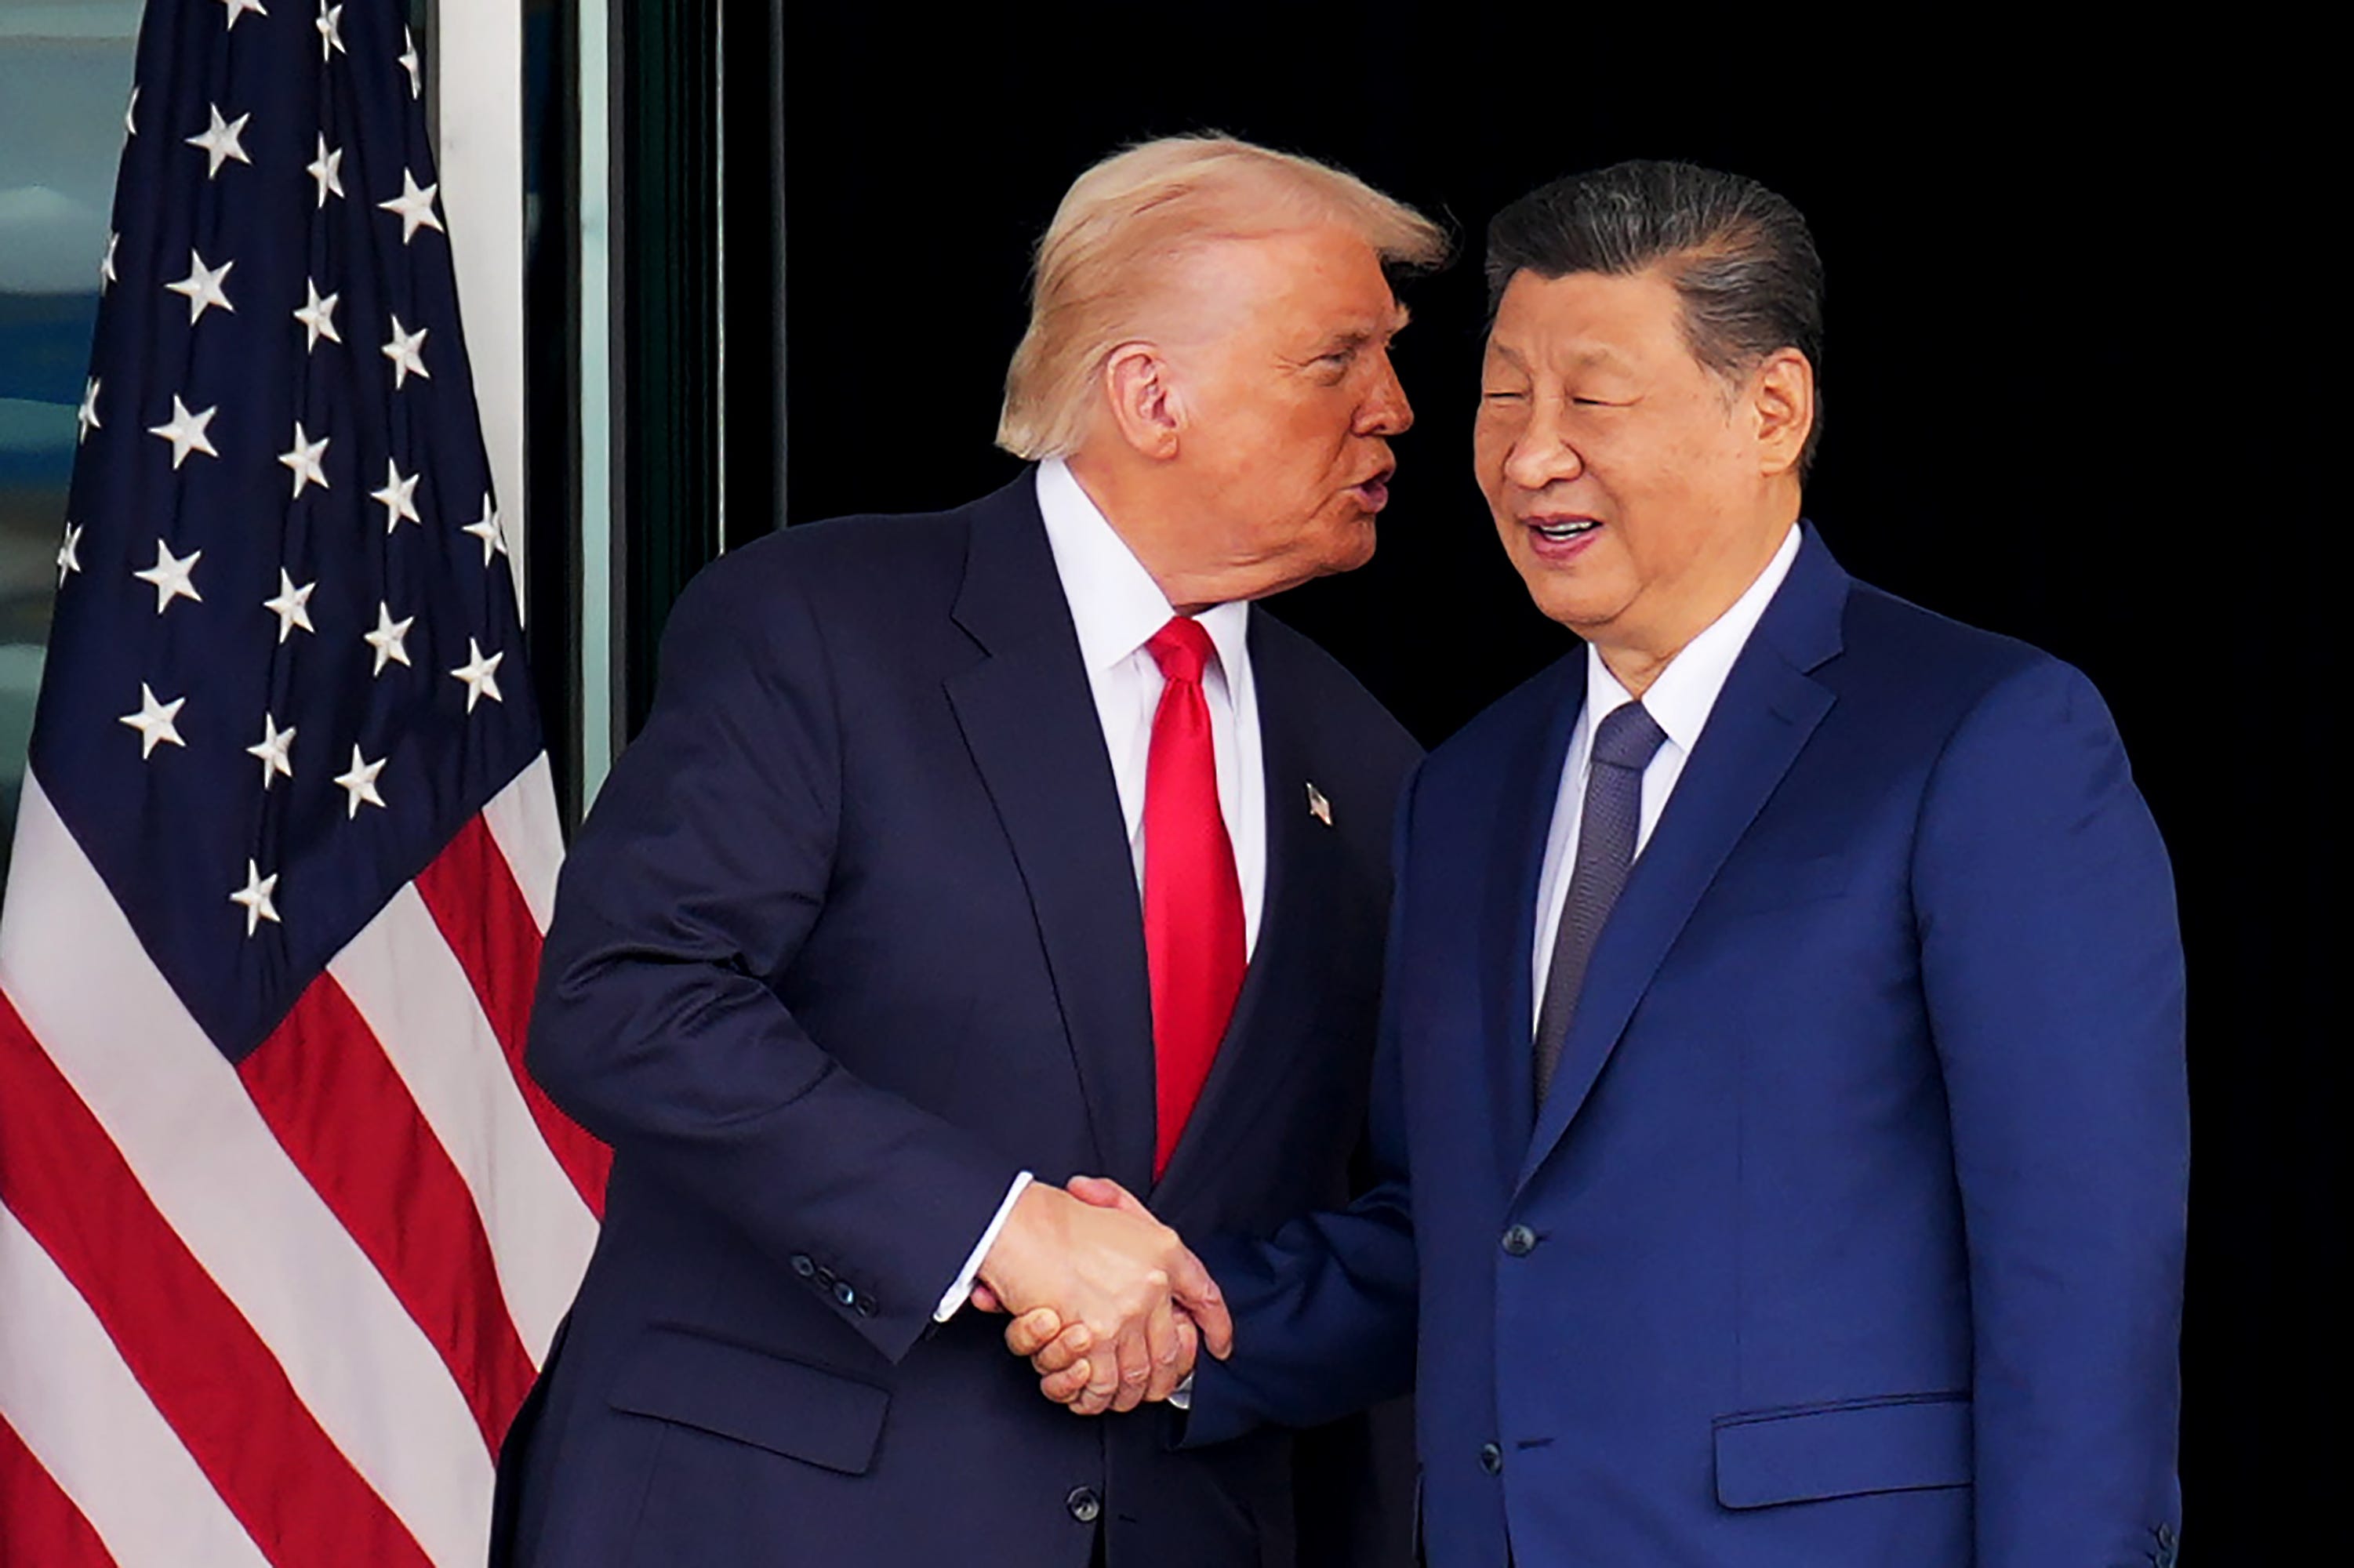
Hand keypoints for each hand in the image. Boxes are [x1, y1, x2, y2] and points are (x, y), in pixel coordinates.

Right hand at [974, 1179, 1230, 1413]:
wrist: (1018, 1223)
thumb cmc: (1057, 1215)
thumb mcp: (1118, 1206)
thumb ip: (1141, 1226)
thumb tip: (1157, 1262)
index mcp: (1163, 1252)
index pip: (1207, 1297)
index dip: (1217, 1327)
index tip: (1219, 1345)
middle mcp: (1152, 1285)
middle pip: (1171, 1352)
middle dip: (1163, 1378)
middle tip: (1152, 1386)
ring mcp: (1124, 1314)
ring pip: (1138, 1375)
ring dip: (1127, 1393)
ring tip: (1117, 1395)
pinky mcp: (1093, 1337)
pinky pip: (1104, 1384)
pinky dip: (1095, 1396)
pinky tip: (1090, 1393)